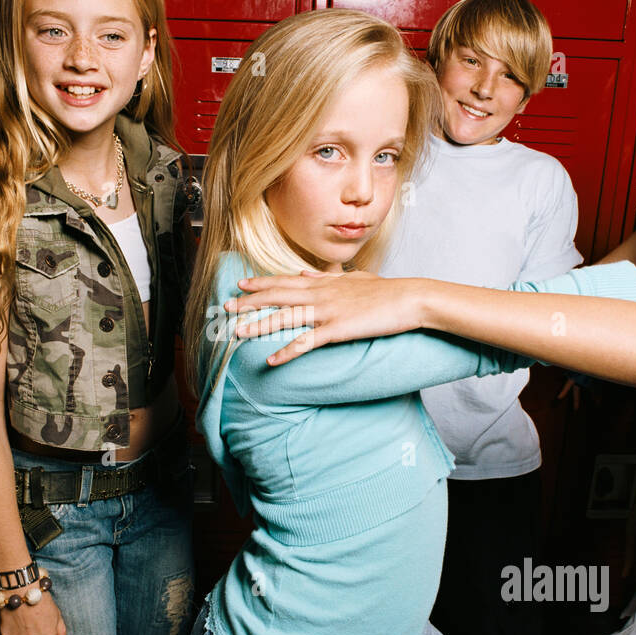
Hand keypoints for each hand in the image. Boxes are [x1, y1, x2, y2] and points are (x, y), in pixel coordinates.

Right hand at [0, 592, 68, 634]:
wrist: (22, 591)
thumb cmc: (41, 601)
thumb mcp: (57, 614)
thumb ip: (61, 631)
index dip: (47, 629)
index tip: (44, 620)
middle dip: (35, 633)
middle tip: (33, 618)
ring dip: (23, 632)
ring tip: (23, 617)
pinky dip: (12, 629)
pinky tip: (15, 617)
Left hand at [225, 270, 422, 365]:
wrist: (410, 298)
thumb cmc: (387, 291)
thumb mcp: (355, 278)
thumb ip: (330, 276)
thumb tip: (309, 273)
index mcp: (325, 283)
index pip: (286, 281)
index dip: (261, 283)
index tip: (241, 285)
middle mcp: (320, 294)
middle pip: (277, 297)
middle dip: (249, 303)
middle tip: (225, 307)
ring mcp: (327, 311)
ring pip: (285, 317)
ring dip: (259, 325)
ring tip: (237, 332)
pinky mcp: (336, 329)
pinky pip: (306, 342)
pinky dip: (286, 351)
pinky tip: (271, 361)